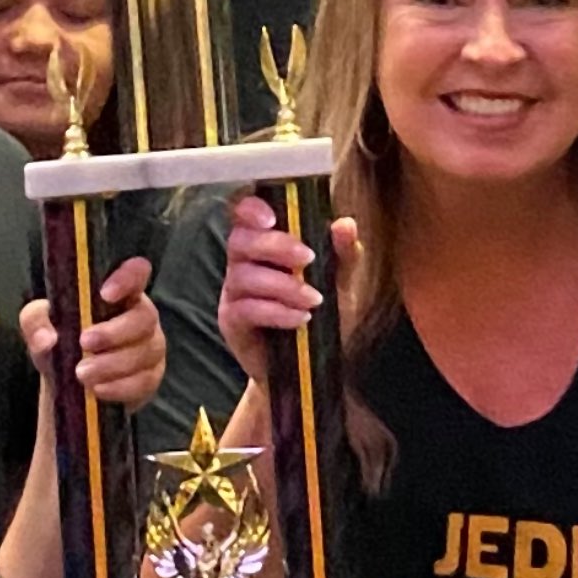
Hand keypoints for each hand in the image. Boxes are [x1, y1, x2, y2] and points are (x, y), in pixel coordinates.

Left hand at [17, 255, 165, 409]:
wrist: (69, 384)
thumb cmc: (61, 342)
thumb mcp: (40, 327)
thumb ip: (36, 322)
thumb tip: (47, 339)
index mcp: (120, 294)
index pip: (136, 273)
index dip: (128, 277)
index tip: (105, 293)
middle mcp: (141, 316)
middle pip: (144, 317)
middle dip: (114, 332)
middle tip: (84, 343)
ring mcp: (151, 348)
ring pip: (145, 352)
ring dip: (112, 364)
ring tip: (82, 374)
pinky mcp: (150, 378)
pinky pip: (144, 381)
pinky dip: (120, 387)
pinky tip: (98, 389)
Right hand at [215, 193, 359, 371]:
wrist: (311, 369)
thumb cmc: (322, 318)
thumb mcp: (341, 284)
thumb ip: (343, 255)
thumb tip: (345, 224)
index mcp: (264, 244)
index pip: (244, 213)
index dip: (250, 207)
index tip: (272, 216)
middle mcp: (242, 263)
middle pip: (240, 239)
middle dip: (275, 245)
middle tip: (308, 259)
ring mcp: (234, 293)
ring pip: (243, 275)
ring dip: (282, 285)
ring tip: (313, 300)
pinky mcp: (231, 322)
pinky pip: (246, 309)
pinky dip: (276, 312)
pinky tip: (301, 319)